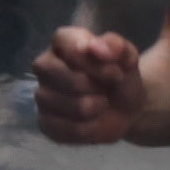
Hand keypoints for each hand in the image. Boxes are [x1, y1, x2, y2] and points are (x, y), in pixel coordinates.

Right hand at [34, 26, 147, 145]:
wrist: (125, 111)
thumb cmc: (120, 78)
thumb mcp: (127, 58)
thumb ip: (116, 46)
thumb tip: (94, 47)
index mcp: (63, 42)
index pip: (64, 41)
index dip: (90, 58)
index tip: (115, 71)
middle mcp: (45, 65)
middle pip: (52, 70)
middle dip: (89, 83)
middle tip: (109, 88)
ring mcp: (42, 95)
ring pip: (59, 101)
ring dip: (91, 107)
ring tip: (102, 104)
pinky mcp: (44, 122)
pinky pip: (61, 128)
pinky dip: (86, 128)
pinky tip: (94, 122)